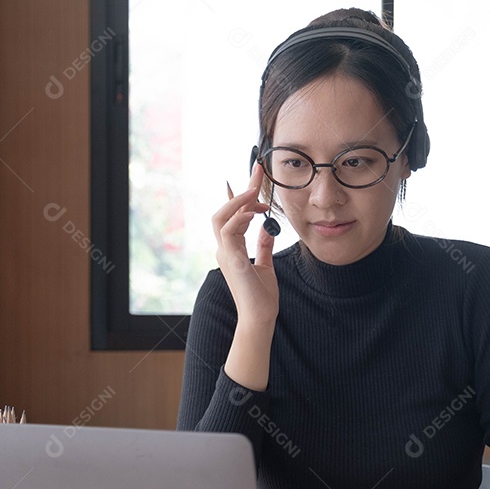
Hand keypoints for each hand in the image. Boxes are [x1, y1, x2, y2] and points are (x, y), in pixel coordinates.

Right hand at [211, 162, 278, 326]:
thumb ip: (264, 244)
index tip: (256, 178)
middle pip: (225, 211)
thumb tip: (269, 226)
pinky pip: (228, 229)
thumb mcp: (266, 264)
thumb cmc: (262, 297)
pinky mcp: (230, 258)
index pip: (233, 216)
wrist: (260, 317)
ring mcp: (224, 253)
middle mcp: (224, 249)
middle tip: (259, 171)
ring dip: (238, 200)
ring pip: (220, 217)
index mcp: (232, 249)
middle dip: (241, 190)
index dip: (241, 196)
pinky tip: (255, 211)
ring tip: (256, 190)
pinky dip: (239, 216)